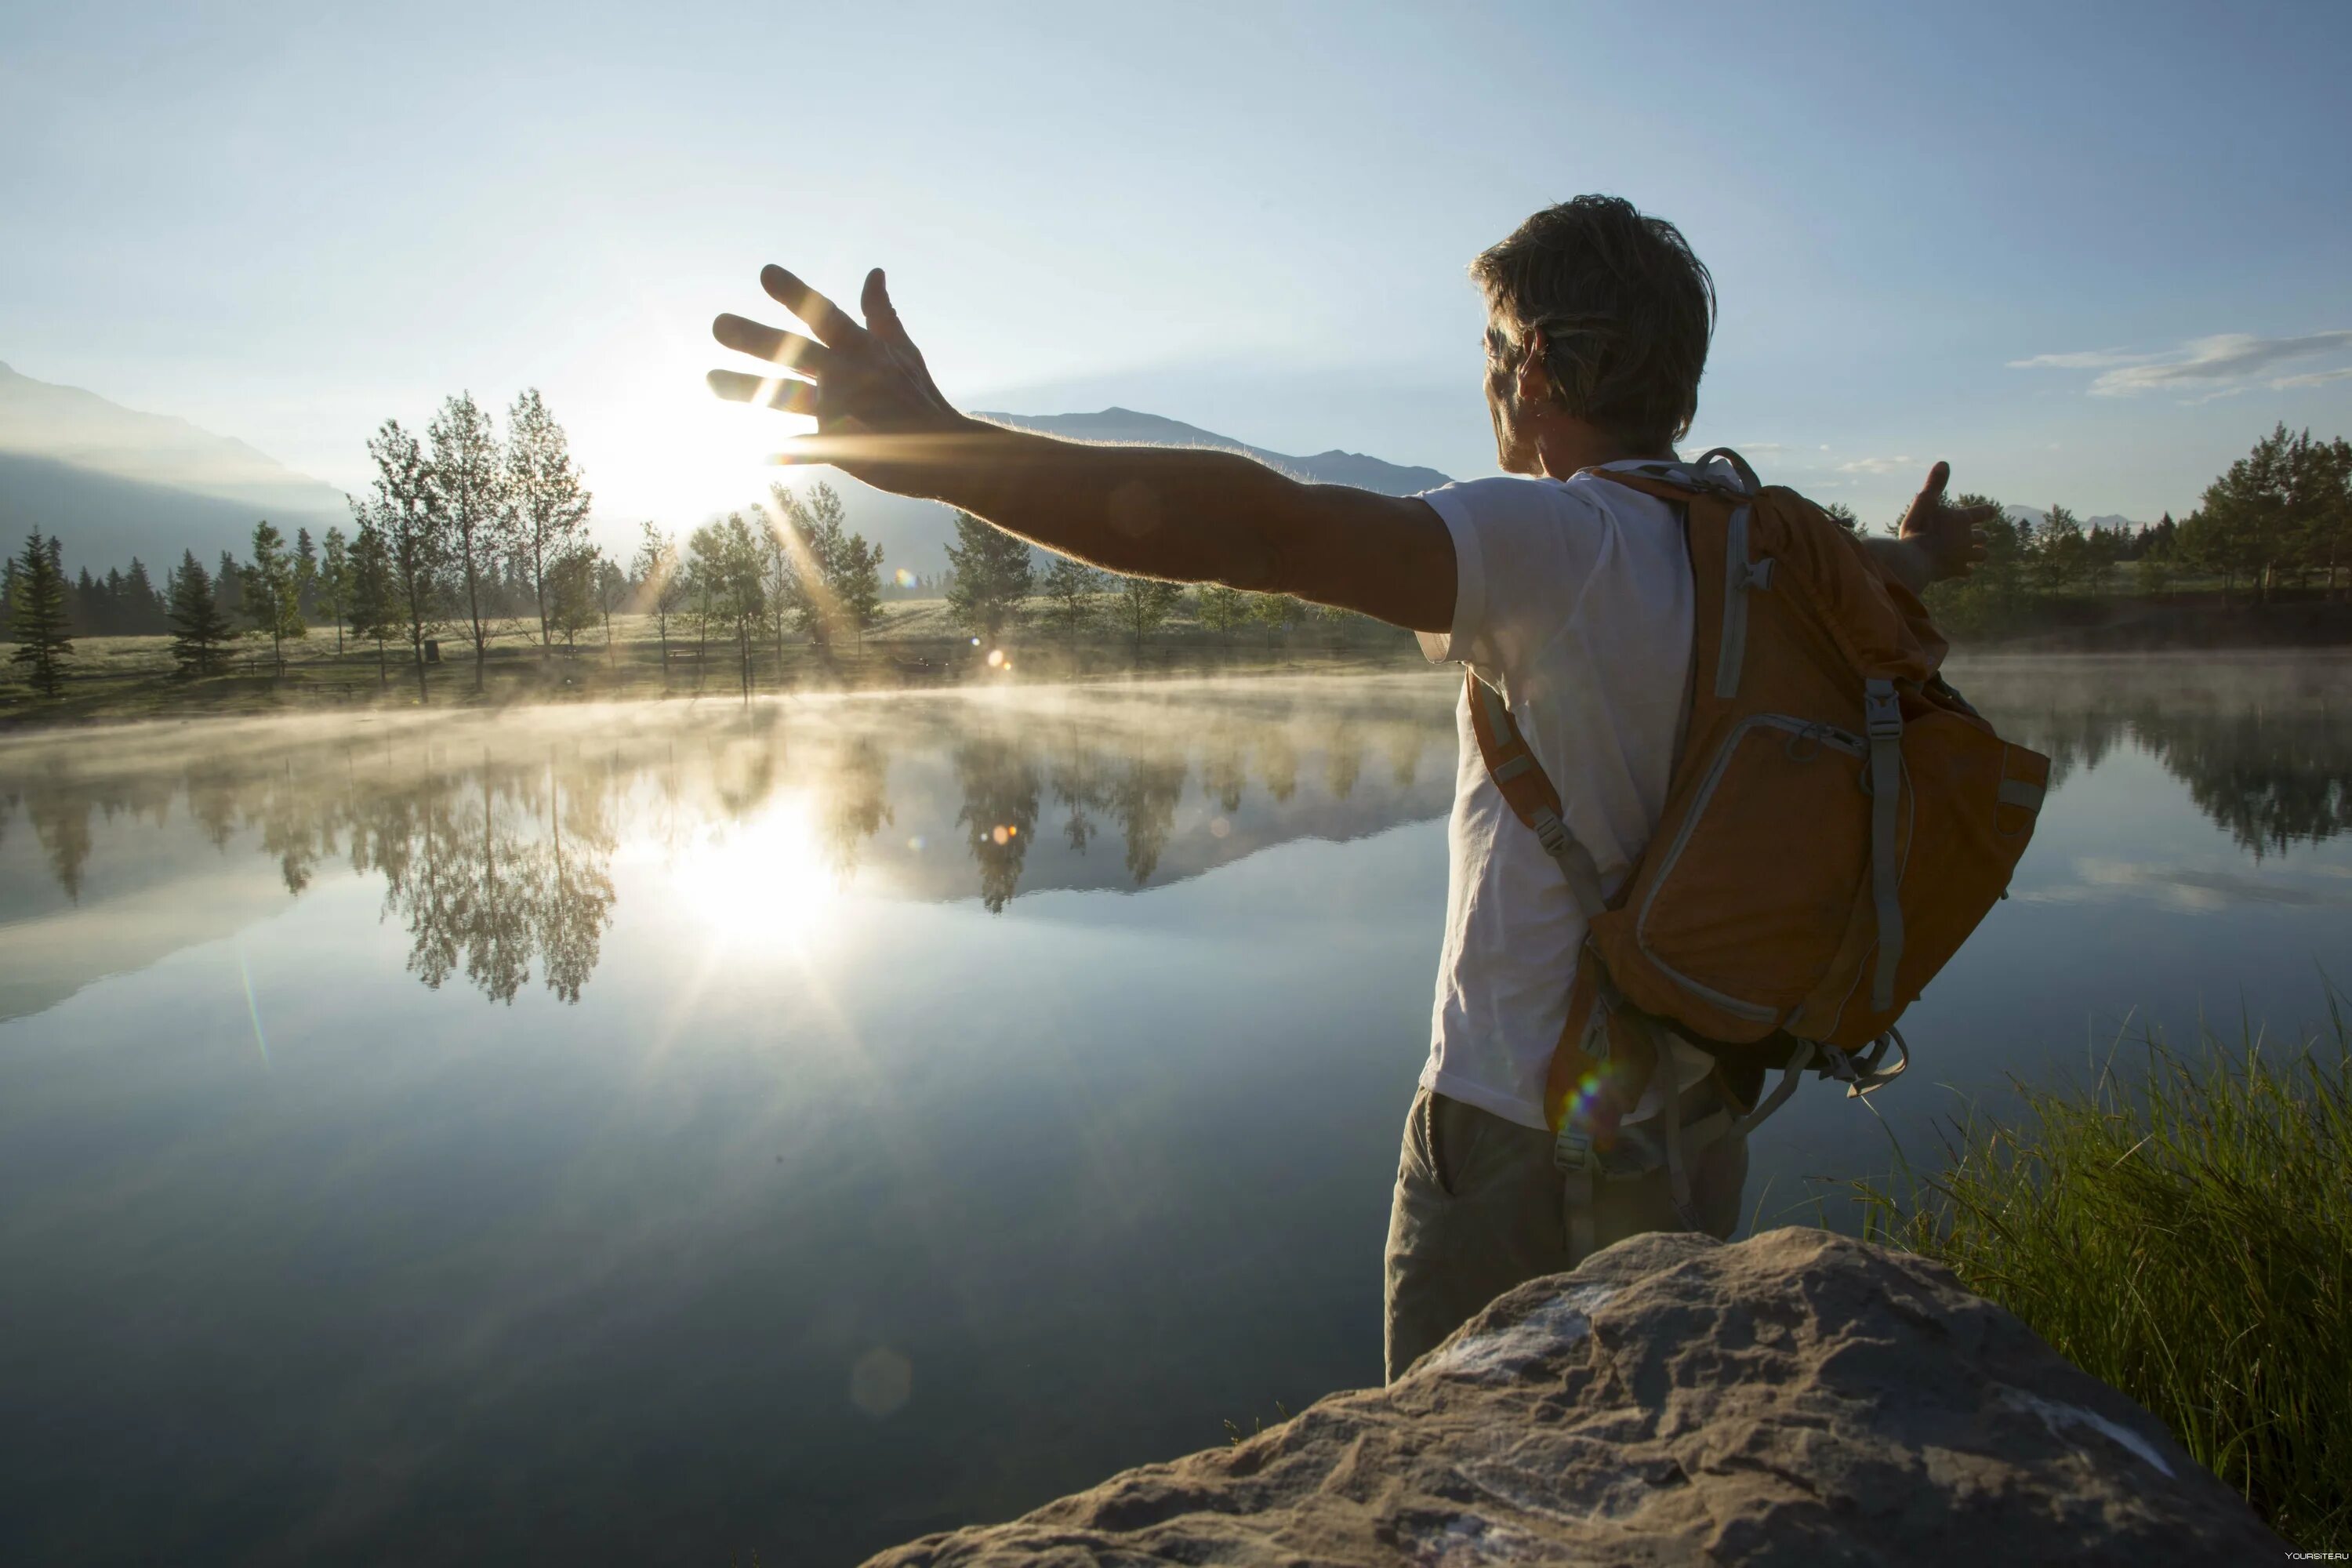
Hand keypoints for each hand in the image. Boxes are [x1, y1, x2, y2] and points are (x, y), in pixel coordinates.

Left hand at [707, 266, 970, 490]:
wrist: (950, 449)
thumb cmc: (921, 395)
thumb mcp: (903, 348)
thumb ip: (881, 314)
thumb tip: (875, 273)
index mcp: (862, 349)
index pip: (826, 315)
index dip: (797, 295)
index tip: (765, 273)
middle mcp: (849, 374)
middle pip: (796, 351)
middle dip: (757, 338)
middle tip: (718, 324)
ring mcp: (845, 411)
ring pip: (788, 397)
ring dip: (748, 389)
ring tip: (708, 380)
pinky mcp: (845, 447)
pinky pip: (809, 449)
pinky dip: (787, 452)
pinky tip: (757, 453)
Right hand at [1896, 461, 1995, 582]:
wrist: (1914, 560)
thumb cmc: (1918, 529)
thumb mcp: (1924, 502)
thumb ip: (1935, 484)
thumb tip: (1944, 463)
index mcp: (1961, 520)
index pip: (1979, 513)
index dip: (1986, 511)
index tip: (1993, 511)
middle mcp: (1967, 537)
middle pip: (1982, 536)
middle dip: (1981, 536)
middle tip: (1981, 537)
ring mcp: (1964, 555)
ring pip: (1980, 554)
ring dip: (1979, 553)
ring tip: (1977, 554)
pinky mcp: (1957, 570)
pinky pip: (1966, 571)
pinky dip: (1965, 569)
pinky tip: (1963, 571)